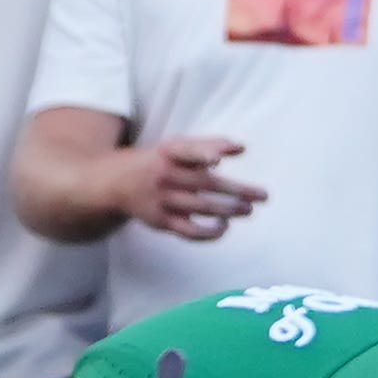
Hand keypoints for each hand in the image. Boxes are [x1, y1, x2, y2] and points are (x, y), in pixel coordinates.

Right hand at [123, 134, 265, 242]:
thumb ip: (207, 144)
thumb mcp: (175, 147)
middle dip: (236, 190)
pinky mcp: (160, 221)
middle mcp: (164, 175)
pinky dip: (209, 232)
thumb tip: (242, 147)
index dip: (203, 153)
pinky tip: (224, 226)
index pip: (187, 151)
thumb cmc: (157, 161)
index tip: (218, 160)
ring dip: (228, 210)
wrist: (113, 183)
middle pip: (204, 183)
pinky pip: (189, 231)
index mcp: (168, 152)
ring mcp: (161, 200)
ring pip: (200, 207)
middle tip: (263, 195)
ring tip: (248, 209)